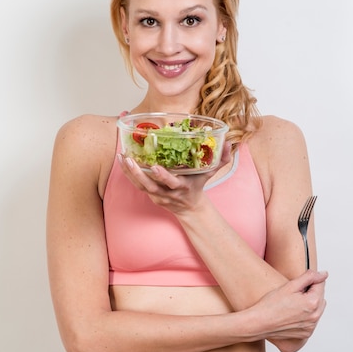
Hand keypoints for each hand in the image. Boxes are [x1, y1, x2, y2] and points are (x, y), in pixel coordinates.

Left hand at [117, 143, 231, 214]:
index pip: (172, 183)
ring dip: (129, 172)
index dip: (163, 176)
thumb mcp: (210, 174)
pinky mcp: (150, 195)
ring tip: (122, 156)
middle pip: (150, 186)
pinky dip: (129, 174)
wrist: (189, 208)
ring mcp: (157, 195)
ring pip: (140, 186)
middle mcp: (168, 193)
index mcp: (182, 188)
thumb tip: (230, 143)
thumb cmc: (198, 187)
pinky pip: (137, 185)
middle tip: (129, 159)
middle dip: (138, 174)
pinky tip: (122, 161)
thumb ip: (221, 159)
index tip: (155, 167)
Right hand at [244, 270, 327, 351]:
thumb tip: (323, 274)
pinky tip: (293, 313)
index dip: (309, 281)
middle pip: (321, 297)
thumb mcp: (290, 286)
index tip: (298, 284)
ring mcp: (311, 327)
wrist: (259, 323)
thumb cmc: (271, 305)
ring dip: (310, 303)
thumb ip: (309, 277)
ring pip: (318, 309)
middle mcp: (315, 316)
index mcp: (312, 303)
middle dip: (311, 292)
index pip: (321, 284)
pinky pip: (312, 320)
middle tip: (293, 294)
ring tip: (293, 304)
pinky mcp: (306, 333)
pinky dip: (306, 315)